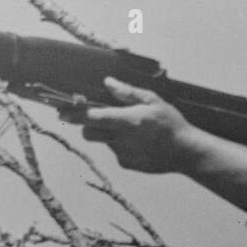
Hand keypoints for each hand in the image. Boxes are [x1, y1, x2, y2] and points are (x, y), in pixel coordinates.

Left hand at [64, 77, 194, 172]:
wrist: (185, 152)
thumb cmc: (171, 123)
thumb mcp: (153, 101)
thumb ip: (127, 92)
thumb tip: (108, 82)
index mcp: (127, 120)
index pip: (92, 117)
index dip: (74, 114)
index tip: (61, 111)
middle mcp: (121, 139)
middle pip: (88, 133)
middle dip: (86, 125)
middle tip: (96, 117)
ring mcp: (123, 154)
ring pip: (103, 141)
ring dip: (108, 134)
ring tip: (130, 130)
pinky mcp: (127, 164)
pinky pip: (115, 151)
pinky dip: (121, 145)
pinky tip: (139, 142)